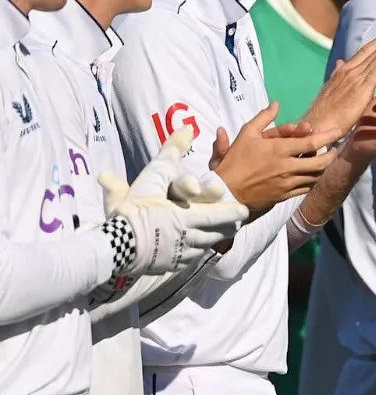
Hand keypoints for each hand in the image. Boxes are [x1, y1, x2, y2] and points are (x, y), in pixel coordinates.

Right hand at [98, 127, 246, 275]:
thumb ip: (170, 152)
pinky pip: (190, 259)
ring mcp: (181, 255)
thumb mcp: (151, 177)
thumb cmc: (133, 209)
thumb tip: (187, 128)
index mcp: (190, 217)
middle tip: (237, 221)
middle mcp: (191, 238)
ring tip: (221, 233)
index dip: (233, 212)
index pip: (220, 215)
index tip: (244, 210)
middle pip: (217, 233)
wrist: (112, 248)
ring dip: (214, 238)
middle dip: (228, 226)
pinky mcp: (170, 266)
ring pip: (206, 246)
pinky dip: (195, 252)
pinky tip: (196, 248)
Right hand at [212, 103, 344, 214]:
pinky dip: (313, 180)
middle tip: (335, 149)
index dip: (328, 136)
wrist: (227, 192)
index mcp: (280, 150)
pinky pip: (306, 188)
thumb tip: (276, 104)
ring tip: (326, 160)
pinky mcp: (285, 195)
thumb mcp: (246, 134)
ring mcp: (288, 183)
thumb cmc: (236, 161)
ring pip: (315, 176)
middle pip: (320, 162)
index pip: (311, 143)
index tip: (338, 131)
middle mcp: (288, 167)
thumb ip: (263, 118)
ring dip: (323, 167)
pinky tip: (314, 175)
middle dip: (331, 155)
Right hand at [302, 30, 375, 134]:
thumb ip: (338, 75)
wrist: (316, 125)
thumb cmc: (324, 112)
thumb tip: (340, 62)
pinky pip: (374, 74)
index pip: (365, 52)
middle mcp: (349, 71)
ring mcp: (353, 79)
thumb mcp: (331, 89)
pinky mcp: (359, 91)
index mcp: (344, 71)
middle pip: (374, 51)